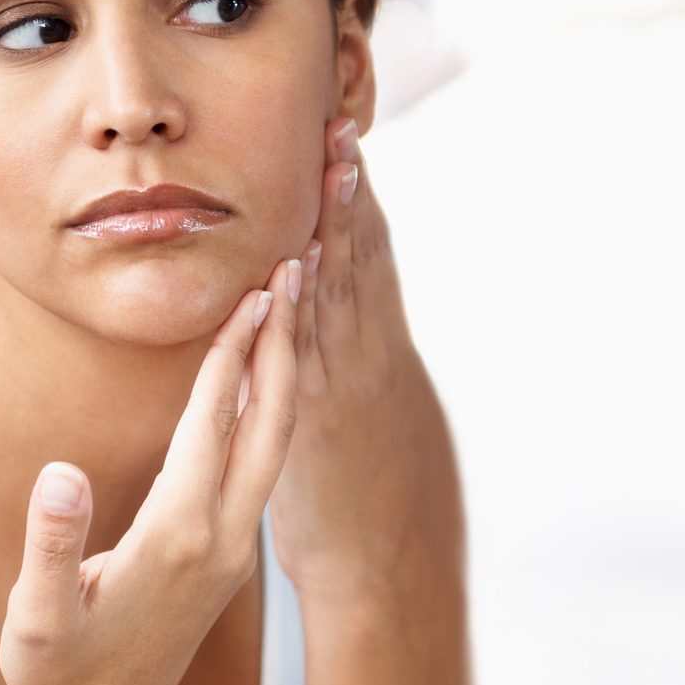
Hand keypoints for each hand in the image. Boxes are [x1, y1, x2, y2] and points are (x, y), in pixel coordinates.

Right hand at [0, 255, 300, 684]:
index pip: (214, 424)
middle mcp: (221, 538)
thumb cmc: (57, 673)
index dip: (231, 355)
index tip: (252, 290)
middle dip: (283, 346)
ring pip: (273, 445)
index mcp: (179, 536)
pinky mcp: (226, 557)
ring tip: (287, 309)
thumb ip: (53, 544)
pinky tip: (258, 386)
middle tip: (295, 270)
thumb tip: (61, 475)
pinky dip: (267, 411)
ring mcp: (231, 549)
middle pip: (268, 424)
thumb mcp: (38, 615)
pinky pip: (260, 467)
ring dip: (283, 374)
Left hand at [272, 116, 462, 602]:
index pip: (367, 254)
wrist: (386, 558)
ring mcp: (344, 382)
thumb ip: (347, 352)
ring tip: (331, 167)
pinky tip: (299, 260)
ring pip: (343, 292)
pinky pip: (311, 348)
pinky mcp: (317, 415)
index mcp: (376, 343)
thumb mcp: (365, 404)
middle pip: (359, 258)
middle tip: (340, 126)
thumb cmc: (368, 482)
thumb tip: (323, 302)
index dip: (356, 197)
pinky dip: (307, 301)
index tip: (345, 137)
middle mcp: (367, 353)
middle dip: (348, 192)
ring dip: (335, 226)